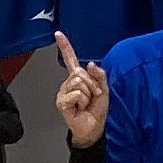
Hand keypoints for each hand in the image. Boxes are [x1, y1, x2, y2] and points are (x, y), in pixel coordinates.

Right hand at [53, 31, 110, 146]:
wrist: (93, 128)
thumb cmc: (97, 110)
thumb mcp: (104, 89)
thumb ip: (100, 75)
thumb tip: (91, 64)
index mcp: (78, 78)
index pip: (70, 59)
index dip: (65, 46)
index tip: (58, 34)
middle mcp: (68, 83)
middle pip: (80, 73)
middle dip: (92, 85)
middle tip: (93, 97)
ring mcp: (63, 92)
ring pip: (79, 83)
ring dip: (88, 94)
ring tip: (86, 104)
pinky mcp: (62, 101)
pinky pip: (76, 94)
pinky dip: (83, 101)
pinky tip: (80, 108)